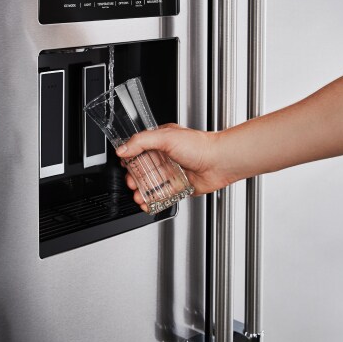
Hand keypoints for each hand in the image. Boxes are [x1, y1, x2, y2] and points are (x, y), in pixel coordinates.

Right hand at [115, 123, 233, 210]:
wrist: (220, 162)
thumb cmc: (199, 145)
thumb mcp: (166, 137)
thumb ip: (141, 141)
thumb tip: (122, 149)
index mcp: (161, 142)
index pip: (139, 150)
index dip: (130, 160)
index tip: (125, 167)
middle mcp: (166, 157)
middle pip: (143, 170)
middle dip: (135, 179)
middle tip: (132, 184)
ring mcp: (172, 173)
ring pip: (152, 185)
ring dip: (142, 192)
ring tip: (138, 197)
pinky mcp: (179, 187)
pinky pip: (163, 195)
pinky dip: (153, 201)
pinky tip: (148, 204)